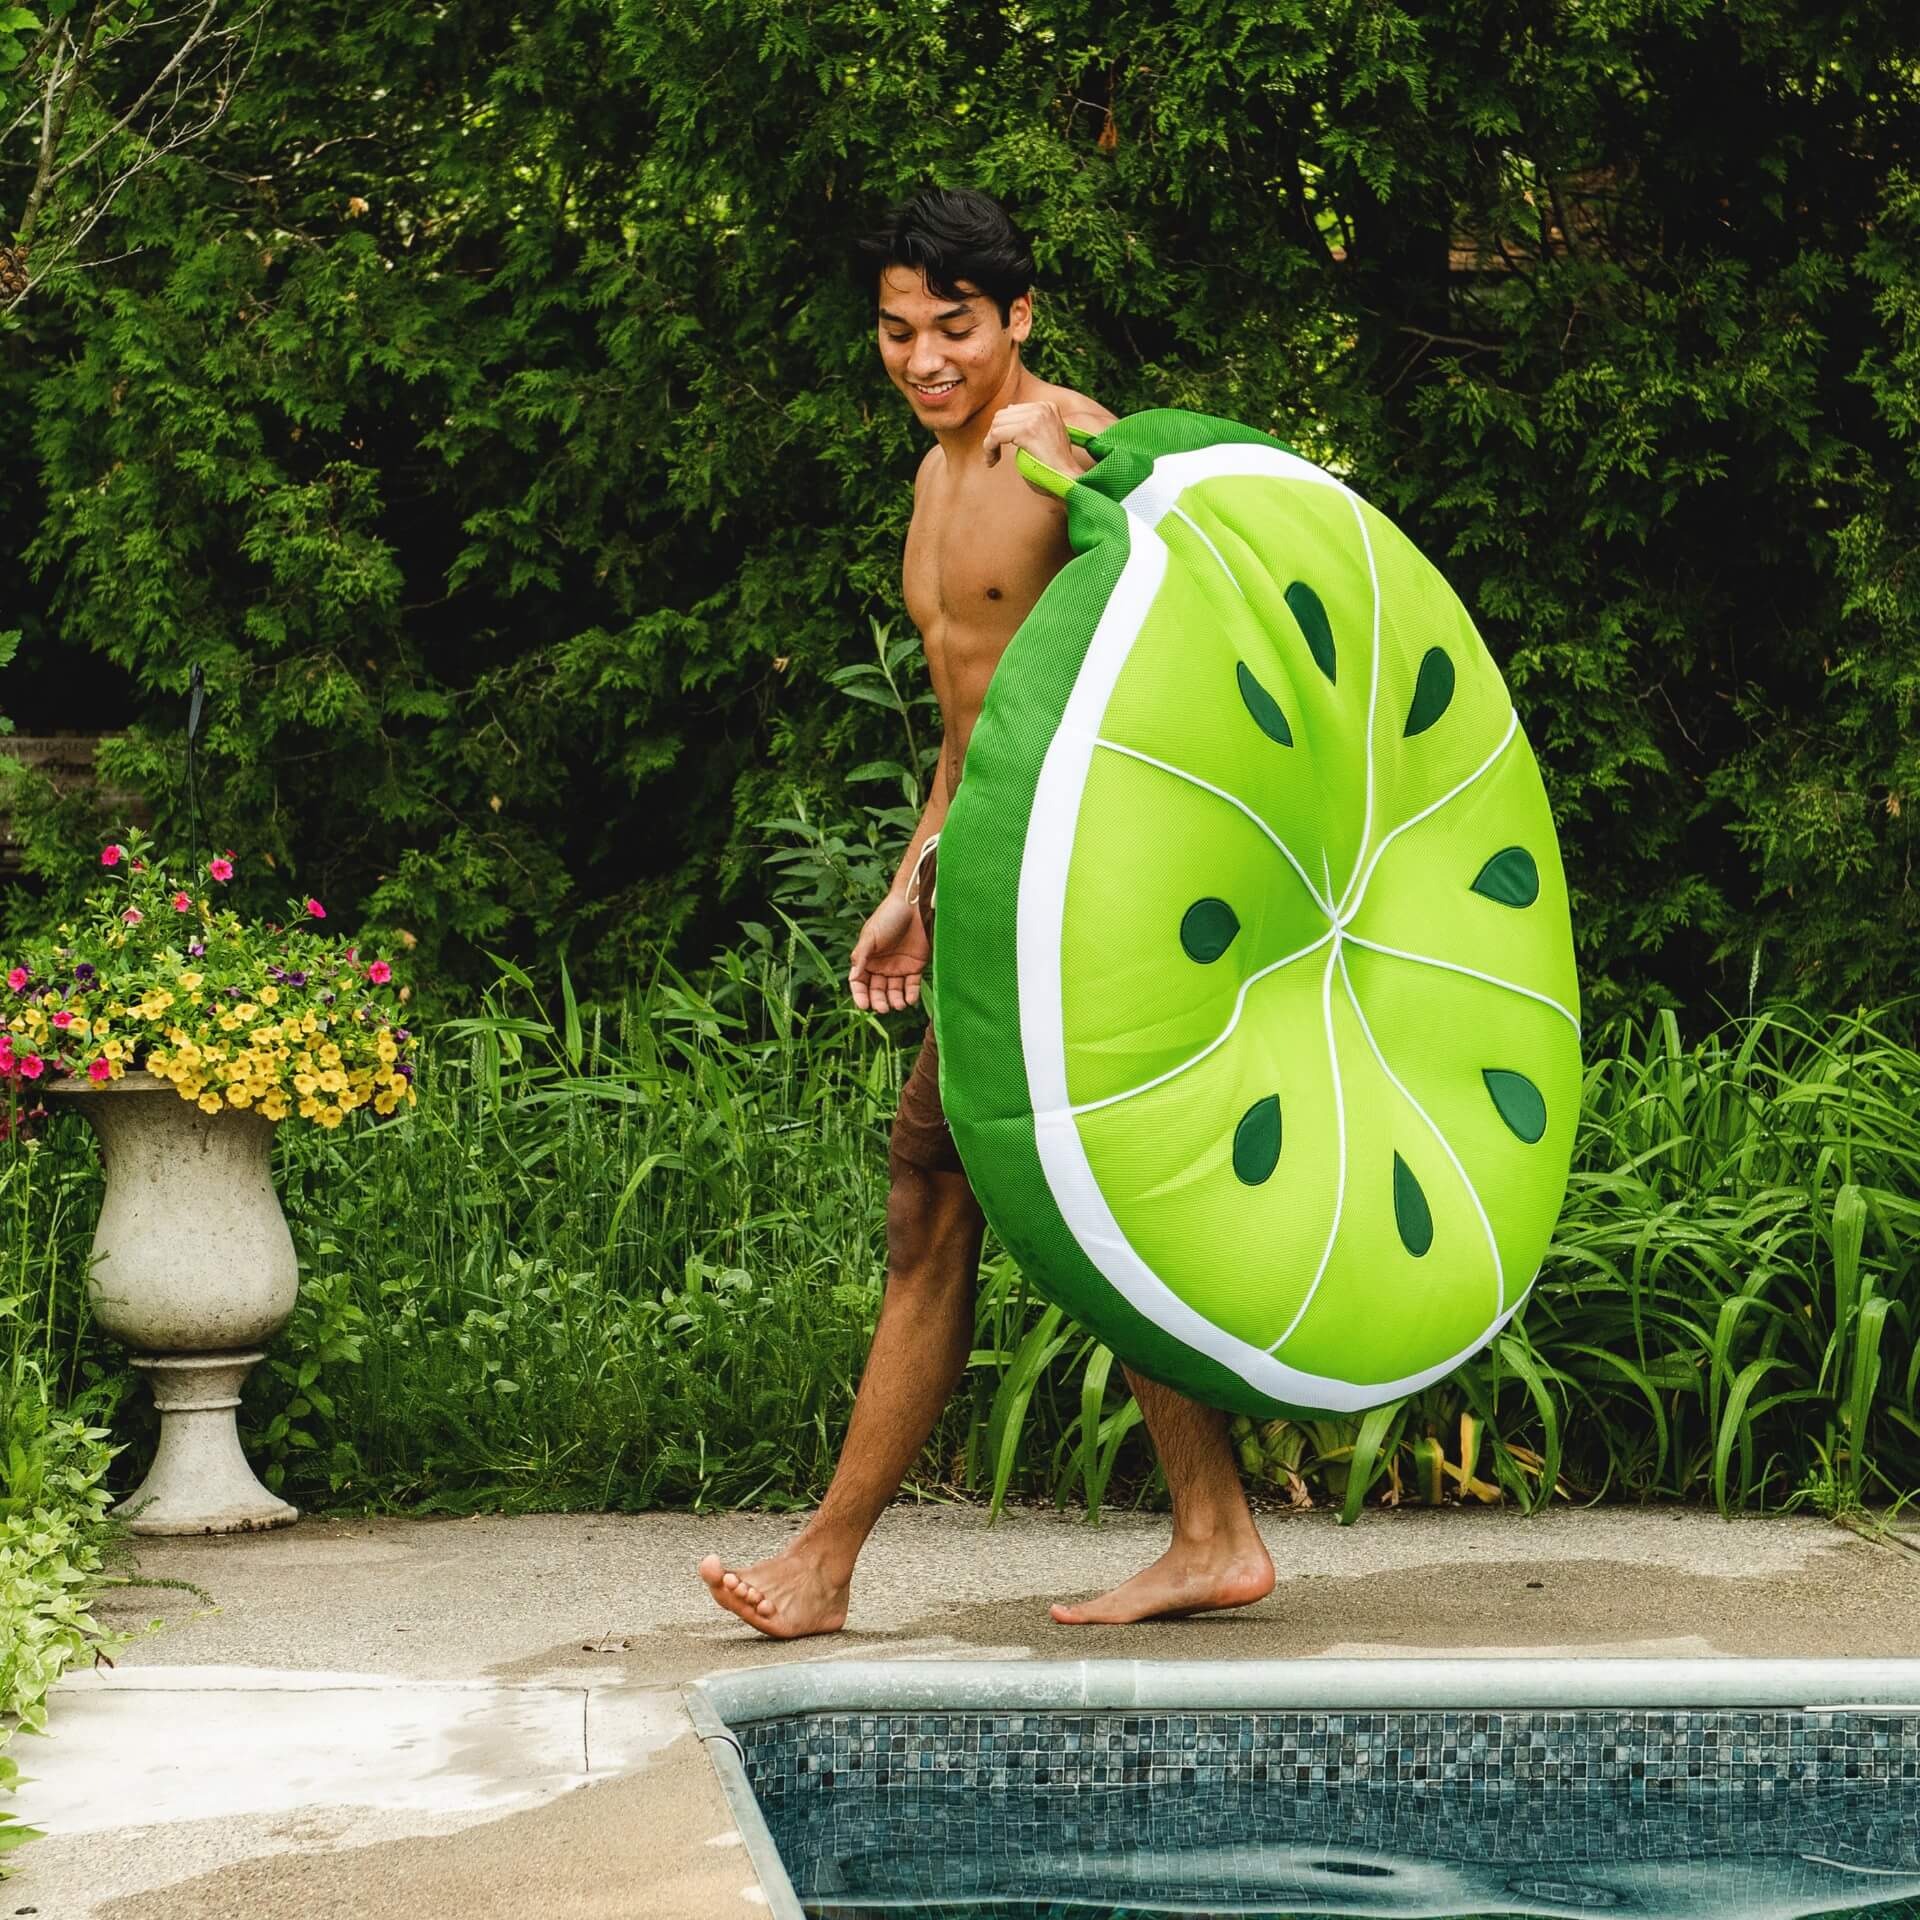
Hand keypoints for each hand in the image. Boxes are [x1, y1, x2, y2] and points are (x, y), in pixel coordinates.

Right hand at [848, 890, 931, 1012]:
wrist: (914, 905)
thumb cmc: (888, 916)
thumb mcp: (870, 935)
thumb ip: (861, 956)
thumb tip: (853, 977)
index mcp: (867, 959)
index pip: (859, 983)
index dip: (860, 995)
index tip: (863, 1005)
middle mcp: (881, 966)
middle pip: (877, 991)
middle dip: (879, 1001)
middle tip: (883, 1008)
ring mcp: (898, 967)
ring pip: (894, 992)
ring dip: (895, 1001)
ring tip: (898, 1005)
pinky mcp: (915, 966)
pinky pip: (912, 986)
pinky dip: (911, 995)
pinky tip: (909, 1000)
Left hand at [983, 399, 1074, 490]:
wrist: (1069, 481)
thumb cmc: (1055, 467)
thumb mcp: (1043, 437)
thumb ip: (1028, 423)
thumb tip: (1010, 408)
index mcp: (1047, 406)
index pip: (1011, 411)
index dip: (1001, 431)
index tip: (998, 450)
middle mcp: (1043, 407)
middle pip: (1002, 415)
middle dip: (993, 436)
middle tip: (993, 456)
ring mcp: (1036, 417)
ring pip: (996, 424)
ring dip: (989, 444)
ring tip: (993, 460)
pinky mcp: (1028, 430)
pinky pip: (996, 434)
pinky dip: (989, 448)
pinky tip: (991, 461)